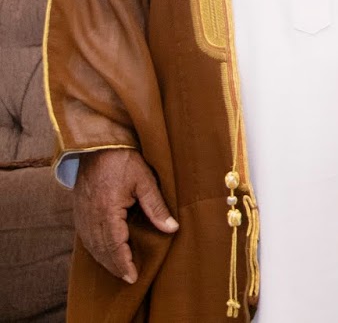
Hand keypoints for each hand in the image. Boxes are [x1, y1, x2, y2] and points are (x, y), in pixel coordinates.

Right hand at [72, 148, 177, 283]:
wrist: (97, 145)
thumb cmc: (123, 159)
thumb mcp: (145, 180)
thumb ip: (157, 207)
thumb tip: (172, 228)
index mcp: (107, 210)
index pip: (114, 245)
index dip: (123, 262)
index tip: (132, 276)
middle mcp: (90, 216)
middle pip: (101, 249)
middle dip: (115, 266)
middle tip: (128, 278)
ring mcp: (81, 214)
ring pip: (92, 245)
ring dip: (105, 259)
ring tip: (119, 269)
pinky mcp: (78, 210)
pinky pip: (85, 236)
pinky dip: (95, 248)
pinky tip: (105, 252)